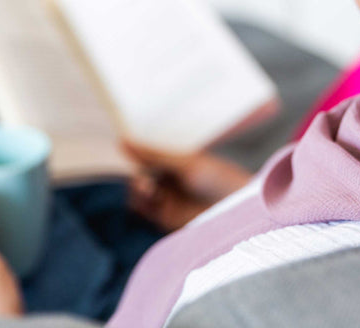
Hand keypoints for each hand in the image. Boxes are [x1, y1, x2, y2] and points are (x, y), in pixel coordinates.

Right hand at [123, 141, 252, 232]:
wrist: (240, 211)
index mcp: (174, 161)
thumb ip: (153, 155)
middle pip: (137, 175)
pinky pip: (141, 210)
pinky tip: (145, 198)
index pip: (145, 155)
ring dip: (135, 189)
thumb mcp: (186, 163)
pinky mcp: (165, 219)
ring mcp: (166, 199)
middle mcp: (168, 179)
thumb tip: (121, 141)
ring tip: (146, 188)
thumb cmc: (218, 179)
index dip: (133, 152)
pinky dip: (137, 203)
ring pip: (135, 193)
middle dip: (134, 174)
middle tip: (142, 177)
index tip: (119, 147)